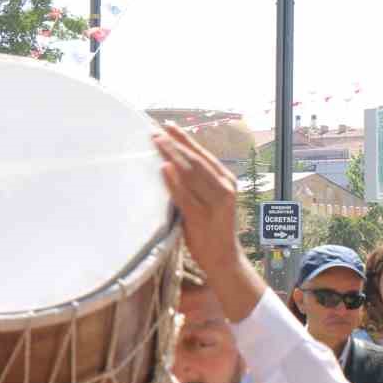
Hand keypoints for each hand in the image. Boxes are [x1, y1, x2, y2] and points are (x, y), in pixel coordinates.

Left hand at [155, 124, 263, 320]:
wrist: (223, 258)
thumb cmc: (210, 228)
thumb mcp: (207, 199)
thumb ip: (196, 182)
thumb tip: (170, 161)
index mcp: (227, 180)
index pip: (202, 154)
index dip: (184, 138)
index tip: (167, 125)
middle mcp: (225, 188)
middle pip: (196, 160)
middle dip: (174, 143)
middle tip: (155, 131)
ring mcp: (216, 202)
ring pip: (191, 173)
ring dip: (172, 155)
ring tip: (156, 142)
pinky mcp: (204, 217)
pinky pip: (185, 195)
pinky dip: (173, 181)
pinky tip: (164, 168)